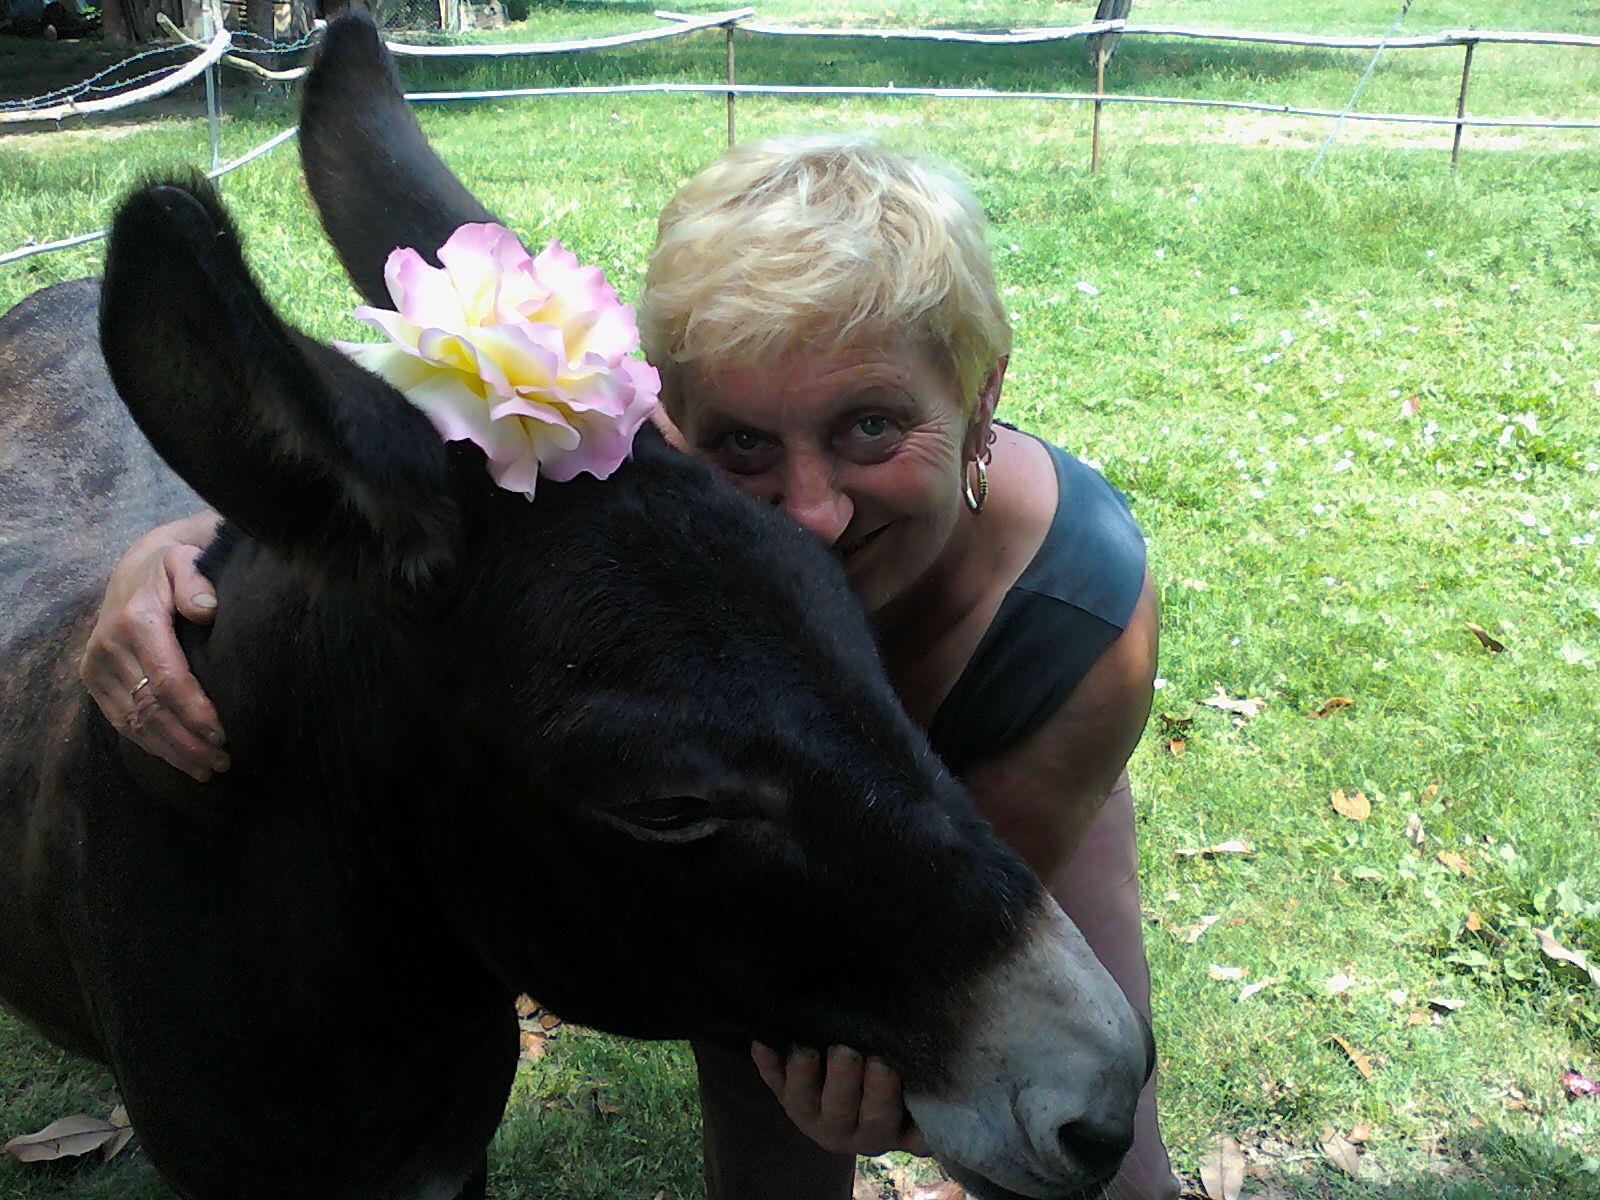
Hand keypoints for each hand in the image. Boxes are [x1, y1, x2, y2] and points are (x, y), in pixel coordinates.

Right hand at [79, 513, 229, 780]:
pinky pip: (120, 720)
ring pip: (134, 721)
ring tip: (206, 770)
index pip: (168, 679)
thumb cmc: (174, 567)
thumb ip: (197, 582)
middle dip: (187, 740)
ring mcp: (97, 665)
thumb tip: (206, 610)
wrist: (135, 568)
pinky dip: (150, 743)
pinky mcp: (93, 679)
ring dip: (170, 750)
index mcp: (136, 621)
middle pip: (151, 707)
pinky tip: (178, 758)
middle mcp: (110, 646)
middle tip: (221, 763)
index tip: (223, 735)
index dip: (194, 711)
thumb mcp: (187, 561)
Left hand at [752, 1042, 929, 1156]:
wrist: (859, 1099)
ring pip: (800, 1098)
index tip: (884, 1060)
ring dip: (801, 1073)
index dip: (881, 1090)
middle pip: (839, 1106)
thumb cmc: (898, 1094)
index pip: (880, 1114)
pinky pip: (770, 1080)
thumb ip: (926, 1103)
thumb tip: (942, 1106)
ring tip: (804, 1047)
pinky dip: (765, 1062)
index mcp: (877, 1130)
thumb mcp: (915, 1102)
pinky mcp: (782, 1093)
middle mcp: (839, 1127)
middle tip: (846, 1048)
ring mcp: (807, 1111)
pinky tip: (762, 1042)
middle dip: (842, 1076)